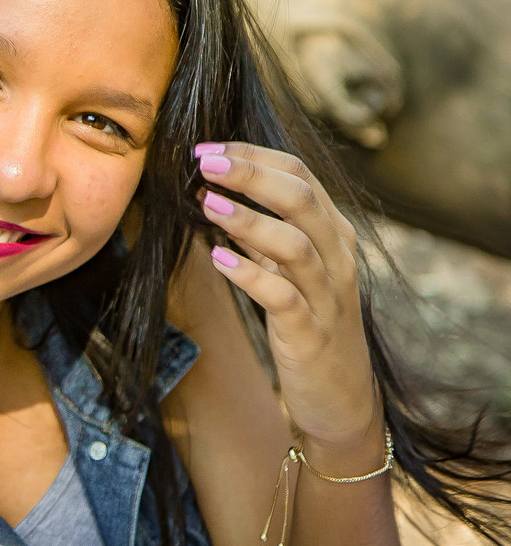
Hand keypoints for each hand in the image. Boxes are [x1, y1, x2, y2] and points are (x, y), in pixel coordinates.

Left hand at [193, 141, 380, 448]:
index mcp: (333, 232)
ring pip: (295, 245)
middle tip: (203, 162)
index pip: (300, 175)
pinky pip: (283, 297)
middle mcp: (337, 258)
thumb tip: (212, 193)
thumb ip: (262, 233)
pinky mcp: (311, 333)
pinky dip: (250, 275)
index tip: (206, 147)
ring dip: (248, 221)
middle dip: (251, 175)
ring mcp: (327, 296)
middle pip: (301, 199)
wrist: (340, 398)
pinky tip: (218, 259)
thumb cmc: (308, 324)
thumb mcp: (289, 270)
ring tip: (206, 204)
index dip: (253, 155)